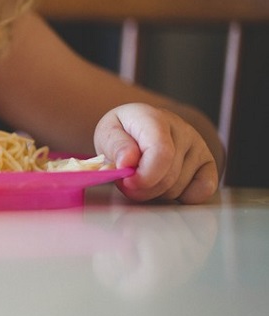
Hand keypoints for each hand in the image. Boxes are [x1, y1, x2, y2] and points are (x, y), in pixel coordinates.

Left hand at [93, 103, 218, 202]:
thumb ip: (115, 147)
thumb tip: (126, 162)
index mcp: (155, 118)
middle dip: (144, 188)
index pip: (162, 153)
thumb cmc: (122, 132)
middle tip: (129, 182)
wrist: (137, 128)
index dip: (145, 176)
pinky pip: (204, 189)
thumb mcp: (107, 134)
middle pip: (169, 176)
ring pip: (179, 187)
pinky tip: (167, 185)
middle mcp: (182, 129)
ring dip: (157, 192)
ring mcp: (198, 145)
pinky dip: (184, 196)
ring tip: (145, 177)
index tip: (128, 183)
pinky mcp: (208, 161)